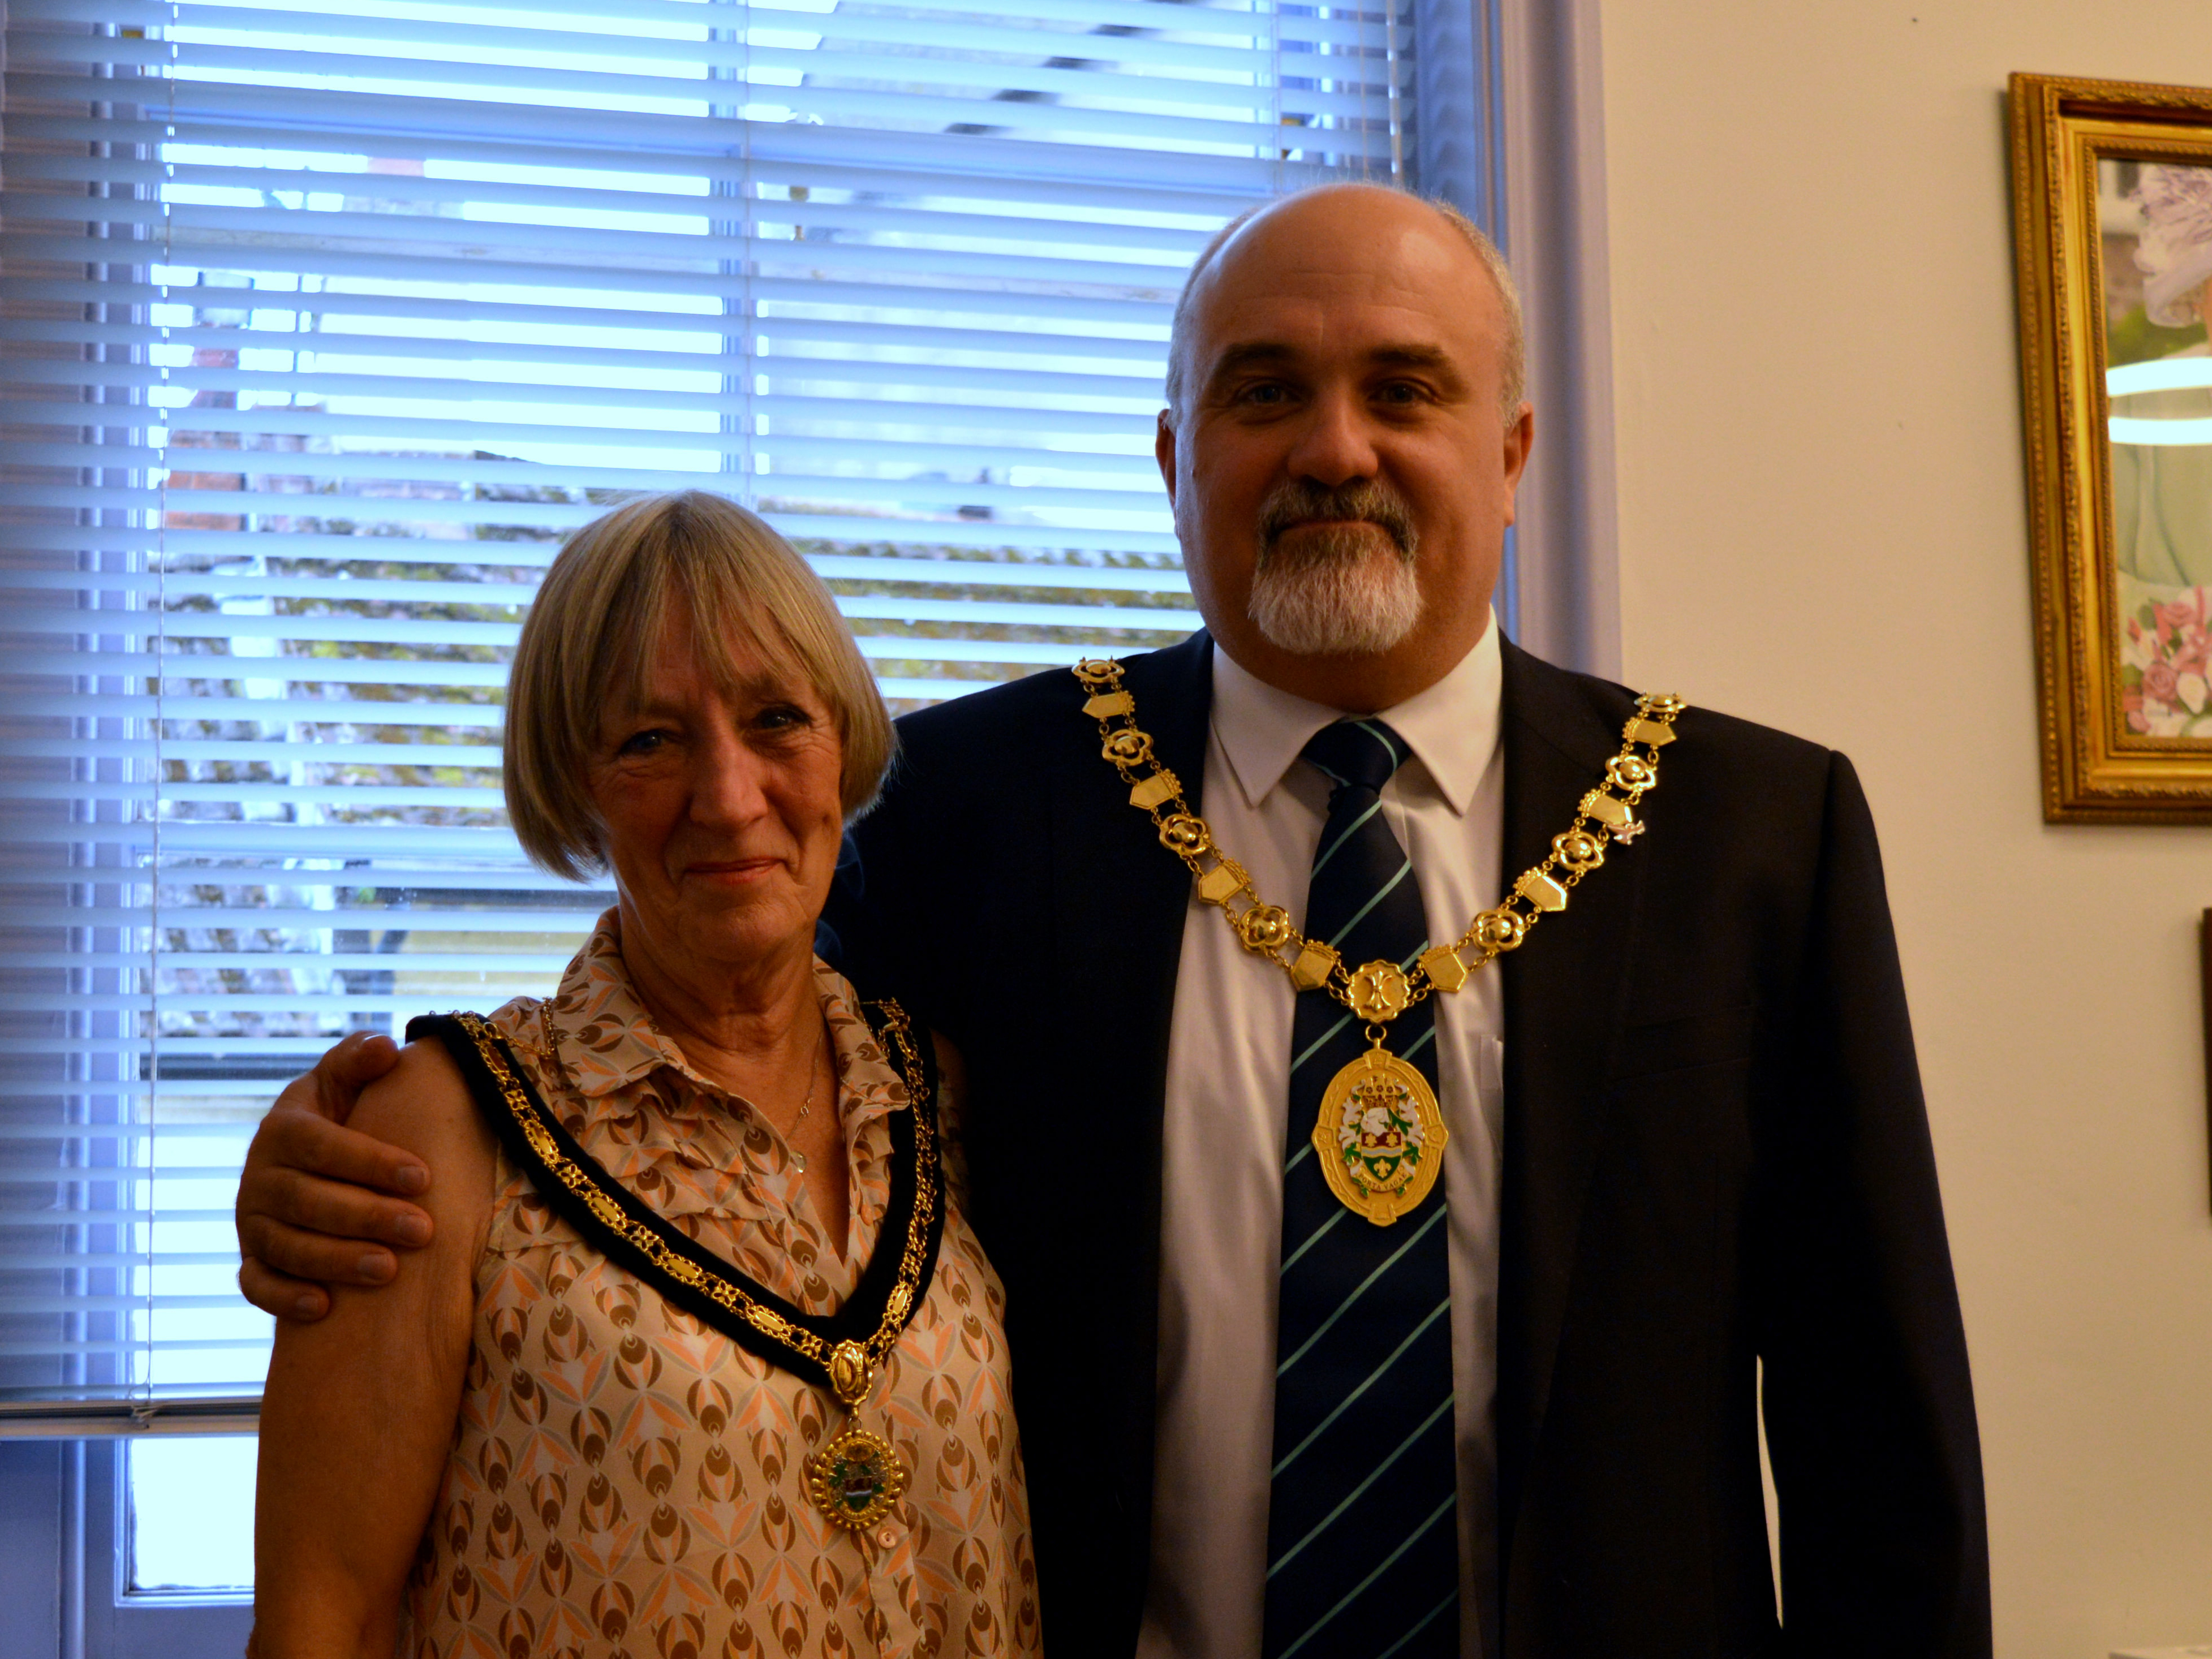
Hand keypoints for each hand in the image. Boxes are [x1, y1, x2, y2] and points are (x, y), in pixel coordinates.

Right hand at [235, 1031, 430, 1320]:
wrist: (304, 1161)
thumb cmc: (341, 1117)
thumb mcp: (344, 1083)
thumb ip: (357, 1062)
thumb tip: (384, 1048)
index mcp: (283, 1130)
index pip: (322, 1146)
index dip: (370, 1162)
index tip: (423, 1177)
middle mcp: (259, 1177)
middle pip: (309, 1202)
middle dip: (367, 1217)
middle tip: (422, 1231)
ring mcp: (251, 1224)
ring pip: (287, 1247)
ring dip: (337, 1260)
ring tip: (389, 1270)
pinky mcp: (251, 1260)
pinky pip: (257, 1285)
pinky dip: (285, 1298)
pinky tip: (324, 1307)